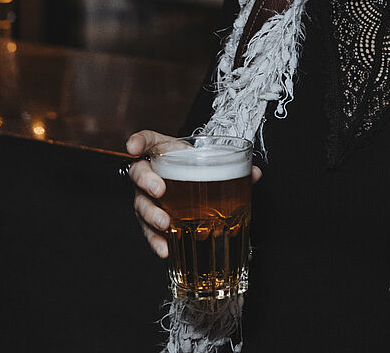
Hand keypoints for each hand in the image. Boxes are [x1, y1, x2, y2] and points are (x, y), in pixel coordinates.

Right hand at [124, 131, 261, 258]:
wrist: (197, 183)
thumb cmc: (199, 168)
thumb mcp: (213, 161)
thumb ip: (233, 165)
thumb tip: (255, 173)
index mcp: (165, 152)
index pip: (148, 140)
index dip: (138, 140)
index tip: (133, 146)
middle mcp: (151, 173)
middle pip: (139, 173)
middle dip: (146, 181)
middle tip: (159, 190)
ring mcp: (148, 197)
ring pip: (140, 204)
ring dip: (151, 215)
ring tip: (165, 224)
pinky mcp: (152, 219)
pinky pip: (148, 230)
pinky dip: (156, 241)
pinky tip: (165, 249)